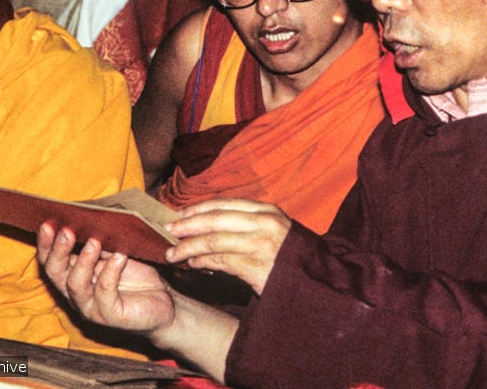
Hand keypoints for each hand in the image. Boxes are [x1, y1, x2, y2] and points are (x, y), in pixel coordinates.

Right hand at [36, 223, 173, 333]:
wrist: (165, 301)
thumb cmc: (140, 274)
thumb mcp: (117, 252)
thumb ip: (101, 242)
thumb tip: (89, 218)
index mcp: (74, 276)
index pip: (50, 261)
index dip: (46, 244)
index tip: (47, 223)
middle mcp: (77, 294)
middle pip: (56, 274)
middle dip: (58, 251)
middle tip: (67, 231)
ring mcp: (92, 307)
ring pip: (76, 285)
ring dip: (83, 261)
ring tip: (95, 241)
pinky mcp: (111, 315)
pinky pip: (105, 293)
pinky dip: (111, 272)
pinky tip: (120, 256)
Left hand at [164, 198, 290, 294]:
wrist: (319, 281)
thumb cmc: (293, 256)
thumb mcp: (276, 230)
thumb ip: (249, 223)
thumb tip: (212, 222)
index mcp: (267, 211)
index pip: (226, 203)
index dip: (199, 207)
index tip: (180, 212)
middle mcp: (264, 223)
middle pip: (215, 219)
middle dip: (188, 224)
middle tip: (167, 230)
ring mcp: (261, 245)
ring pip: (214, 241)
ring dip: (188, 247)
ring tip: (172, 254)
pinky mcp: (257, 268)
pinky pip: (221, 262)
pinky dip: (203, 262)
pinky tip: (192, 265)